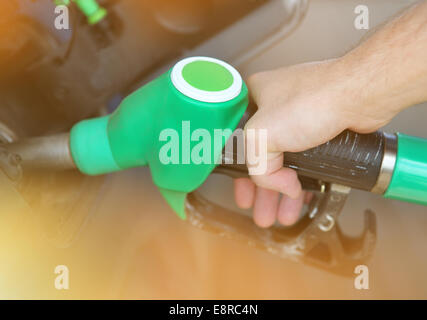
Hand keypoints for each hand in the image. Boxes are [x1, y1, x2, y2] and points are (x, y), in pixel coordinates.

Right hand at [235, 59, 397, 227]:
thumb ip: (259, 168)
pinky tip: (301, 198)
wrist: (359, 96)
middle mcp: (275, 107)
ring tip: (282, 213)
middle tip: (263, 210)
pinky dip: (304, 182)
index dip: (238, 172)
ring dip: (283, 190)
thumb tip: (278, 185)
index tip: (243, 192)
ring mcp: (299, 118)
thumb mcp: (263, 135)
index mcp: (253, 100)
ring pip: (286, 162)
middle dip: (263, 190)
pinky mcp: (321, 129)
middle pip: (262, 157)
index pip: (237, 143)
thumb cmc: (315, 99)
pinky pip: (307, 162)